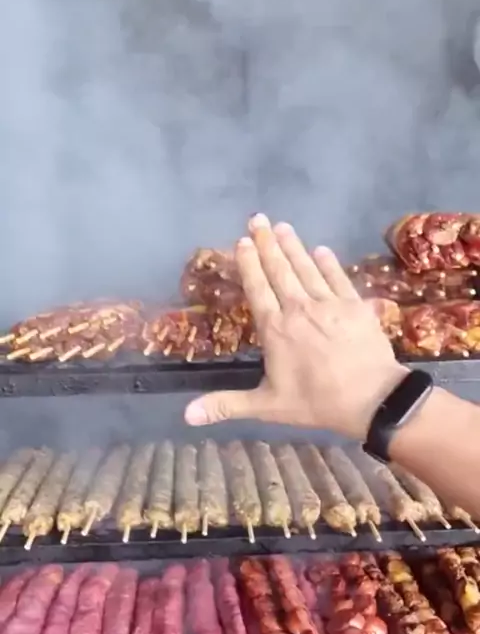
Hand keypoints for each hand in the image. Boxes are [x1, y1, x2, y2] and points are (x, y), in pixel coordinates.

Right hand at [185, 214, 406, 438]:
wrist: (372, 399)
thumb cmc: (316, 402)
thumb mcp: (267, 406)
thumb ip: (227, 405)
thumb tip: (186, 415)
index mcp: (275, 329)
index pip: (257, 289)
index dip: (249, 264)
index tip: (242, 242)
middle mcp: (298, 308)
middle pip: (279, 270)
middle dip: (266, 243)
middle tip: (257, 218)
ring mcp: (328, 304)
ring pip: (306, 269)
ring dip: (293, 246)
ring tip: (282, 226)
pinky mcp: (354, 306)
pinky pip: (338, 278)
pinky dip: (328, 263)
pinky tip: (321, 250)